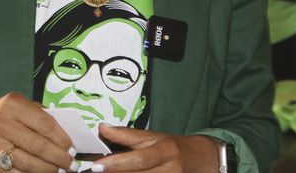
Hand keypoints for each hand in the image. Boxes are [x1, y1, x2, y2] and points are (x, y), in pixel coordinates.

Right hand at [0, 92, 78, 171]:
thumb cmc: (6, 112)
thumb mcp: (22, 104)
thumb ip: (41, 115)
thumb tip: (66, 137)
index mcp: (14, 105)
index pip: (44, 124)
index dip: (61, 139)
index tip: (72, 149)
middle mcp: (2, 123)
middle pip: (37, 145)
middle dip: (58, 158)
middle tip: (71, 165)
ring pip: (27, 163)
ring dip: (47, 170)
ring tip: (59, 171)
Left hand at [89, 124, 217, 172]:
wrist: (202, 160)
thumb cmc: (173, 146)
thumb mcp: (153, 136)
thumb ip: (127, 135)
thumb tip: (102, 127)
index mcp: (165, 150)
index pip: (138, 159)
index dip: (117, 164)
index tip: (96, 166)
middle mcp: (169, 169)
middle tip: (94, 172)